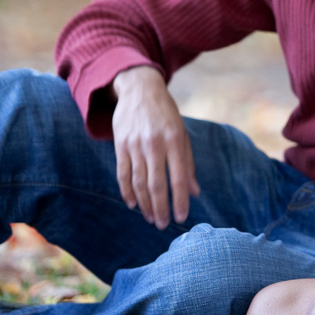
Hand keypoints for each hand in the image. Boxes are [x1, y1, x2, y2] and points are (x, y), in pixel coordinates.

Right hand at [111, 66, 200, 228]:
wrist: (140, 89)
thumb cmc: (166, 115)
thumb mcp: (182, 134)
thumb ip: (188, 163)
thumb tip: (194, 192)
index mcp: (174, 140)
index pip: (178, 177)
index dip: (180, 200)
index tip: (181, 218)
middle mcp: (154, 144)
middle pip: (156, 184)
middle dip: (160, 208)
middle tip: (163, 225)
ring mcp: (135, 145)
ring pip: (138, 183)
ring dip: (144, 204)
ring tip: (151, 218)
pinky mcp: (120, 145)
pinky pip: (122, 174)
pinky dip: (127, 192)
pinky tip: (133, 204)